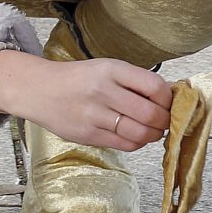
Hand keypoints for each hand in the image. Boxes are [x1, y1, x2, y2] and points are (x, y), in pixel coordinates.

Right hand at [0, 50, 171, 150]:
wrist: (40, 90)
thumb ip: (135, 81)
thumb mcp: (106, 68)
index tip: (171, 102)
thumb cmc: (79, 79)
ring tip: (153, 130)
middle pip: (151, 114)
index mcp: (111, 70)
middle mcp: (103, 91)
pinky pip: (124, 144)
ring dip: (154, 135)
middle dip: (165, 121)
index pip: (154, 87)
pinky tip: (136, 136)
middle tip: (166, 121)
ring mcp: (95, 115)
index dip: (169, 99)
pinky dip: (137, 143)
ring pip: (140, 133)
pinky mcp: (88, 135)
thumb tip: (170, 96)